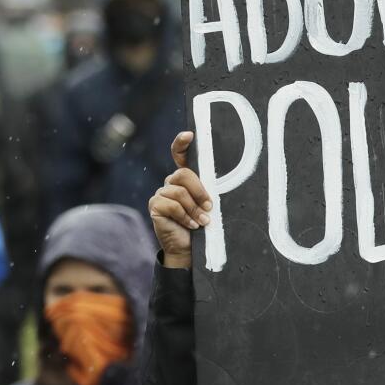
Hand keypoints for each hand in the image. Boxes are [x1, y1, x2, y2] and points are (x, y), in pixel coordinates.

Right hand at [150, 133, 210, 270]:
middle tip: (209, 207)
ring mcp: (161, 194)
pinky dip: (185, 216)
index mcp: (185, 180)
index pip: (180, 156)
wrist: (190, 249)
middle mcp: (171, 183)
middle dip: (199, 191)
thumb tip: (229, 181)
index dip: (182, 144)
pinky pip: (171, 205)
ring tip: (201, 222)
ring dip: (194, 209)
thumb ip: (211, 192)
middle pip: (183, 174)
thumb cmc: (204, 226)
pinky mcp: (155, 206)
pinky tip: (190, 225)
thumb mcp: (210, 207)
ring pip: (178, 191)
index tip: (190, 135)